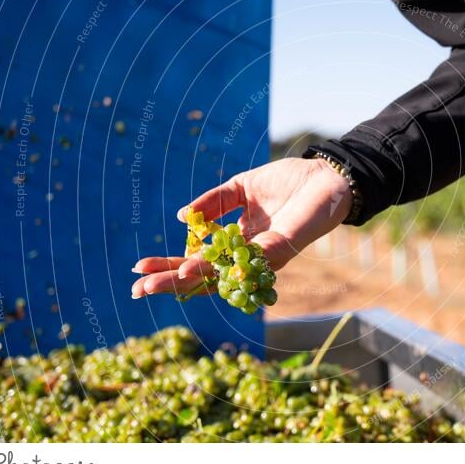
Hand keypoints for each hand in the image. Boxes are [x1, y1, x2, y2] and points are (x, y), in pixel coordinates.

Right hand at [131, 157, 352, 298]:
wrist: (326, 175)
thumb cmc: (288, 181)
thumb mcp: (241, 187)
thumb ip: (213, 202)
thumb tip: (183, 218)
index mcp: (237, 241)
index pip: (199, 261)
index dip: (170, 267)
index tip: (139, 269)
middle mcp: (248, 254)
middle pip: (205, 275)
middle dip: (171, 281)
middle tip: (138, 288)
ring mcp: (264, 255)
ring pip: (223, 275)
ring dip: (190, 278)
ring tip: (160, 282)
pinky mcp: (281, 246)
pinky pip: (249, 260)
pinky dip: (224, 266)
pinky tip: (198, 268)